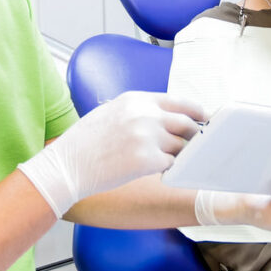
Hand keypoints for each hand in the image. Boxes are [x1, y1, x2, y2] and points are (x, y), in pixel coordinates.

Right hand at [19, 90, 205, 216]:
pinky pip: (172, 164)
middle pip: (187, 123)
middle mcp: (145, 114)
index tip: (203, 118)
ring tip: (165, 160)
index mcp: (137, 99)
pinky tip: (156, 171)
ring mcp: (147, 137)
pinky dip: (168, 168)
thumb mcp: (111, 111)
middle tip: (192, 144)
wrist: (68, 165)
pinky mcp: (147, 161)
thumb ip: (138, 110)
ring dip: (178, 154)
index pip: (179, 101)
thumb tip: (163, 115)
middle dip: (193, 135)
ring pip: (181, 146)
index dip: (195, 111)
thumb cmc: (85, 142)